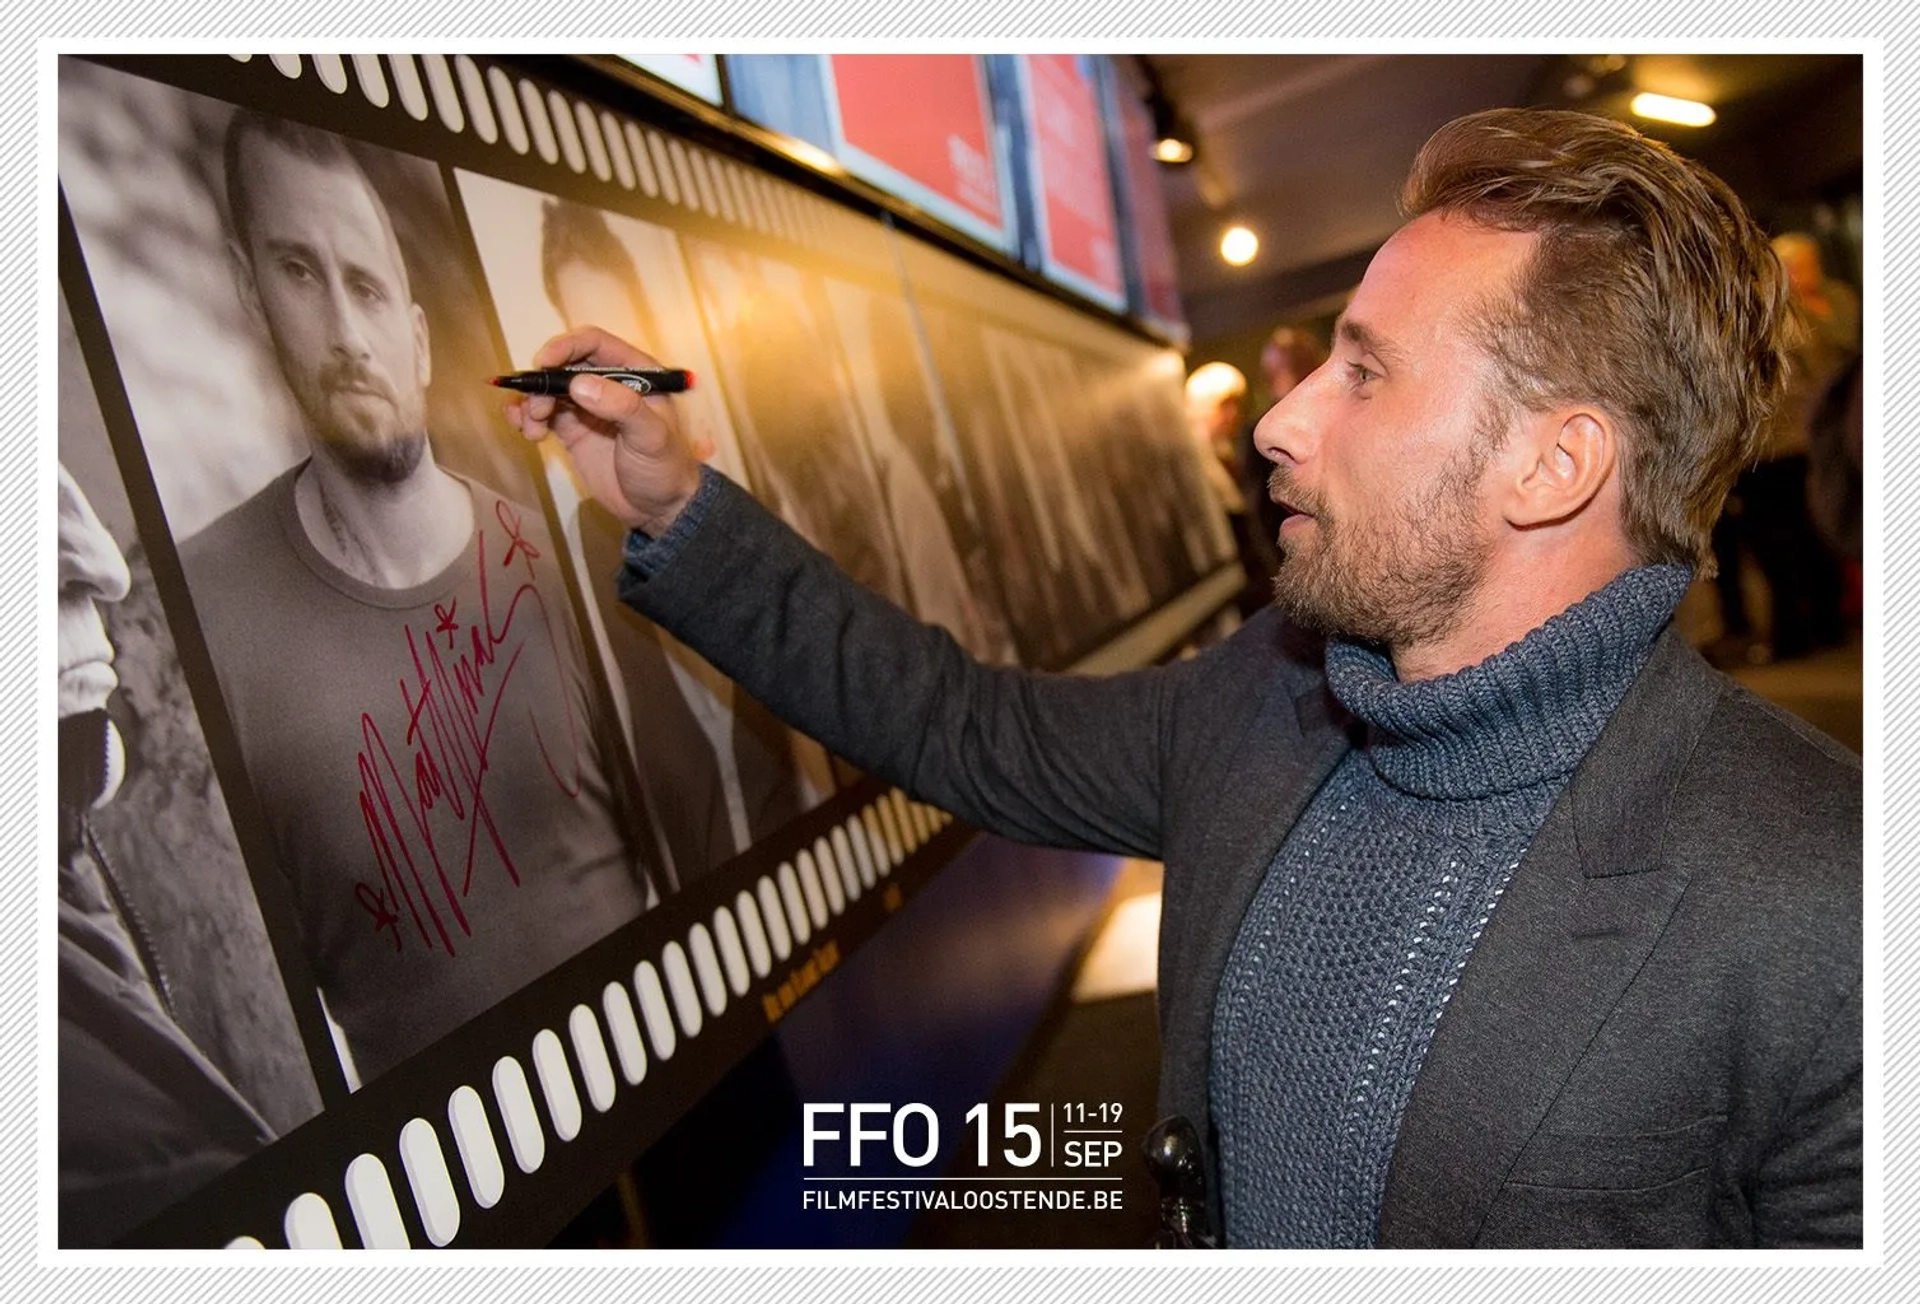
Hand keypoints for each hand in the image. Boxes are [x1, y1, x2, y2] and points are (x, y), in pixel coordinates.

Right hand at [502, 326, 703, 535]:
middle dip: (543, 382)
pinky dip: (527, 417)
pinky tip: (525, 429)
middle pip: (564, 365)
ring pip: (549, 390)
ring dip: (532, 403)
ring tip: (531, 429)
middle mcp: (608, 383)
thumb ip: (621, 407)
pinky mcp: (573, 429)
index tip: (543, 363)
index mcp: (635, 373)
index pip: (594, 343)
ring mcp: (588, 406)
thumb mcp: (652, 436)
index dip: (565, 347)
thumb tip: (579, 384)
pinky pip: (543, 414)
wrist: (659, 508)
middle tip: (537, 410)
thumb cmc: (665, 468)